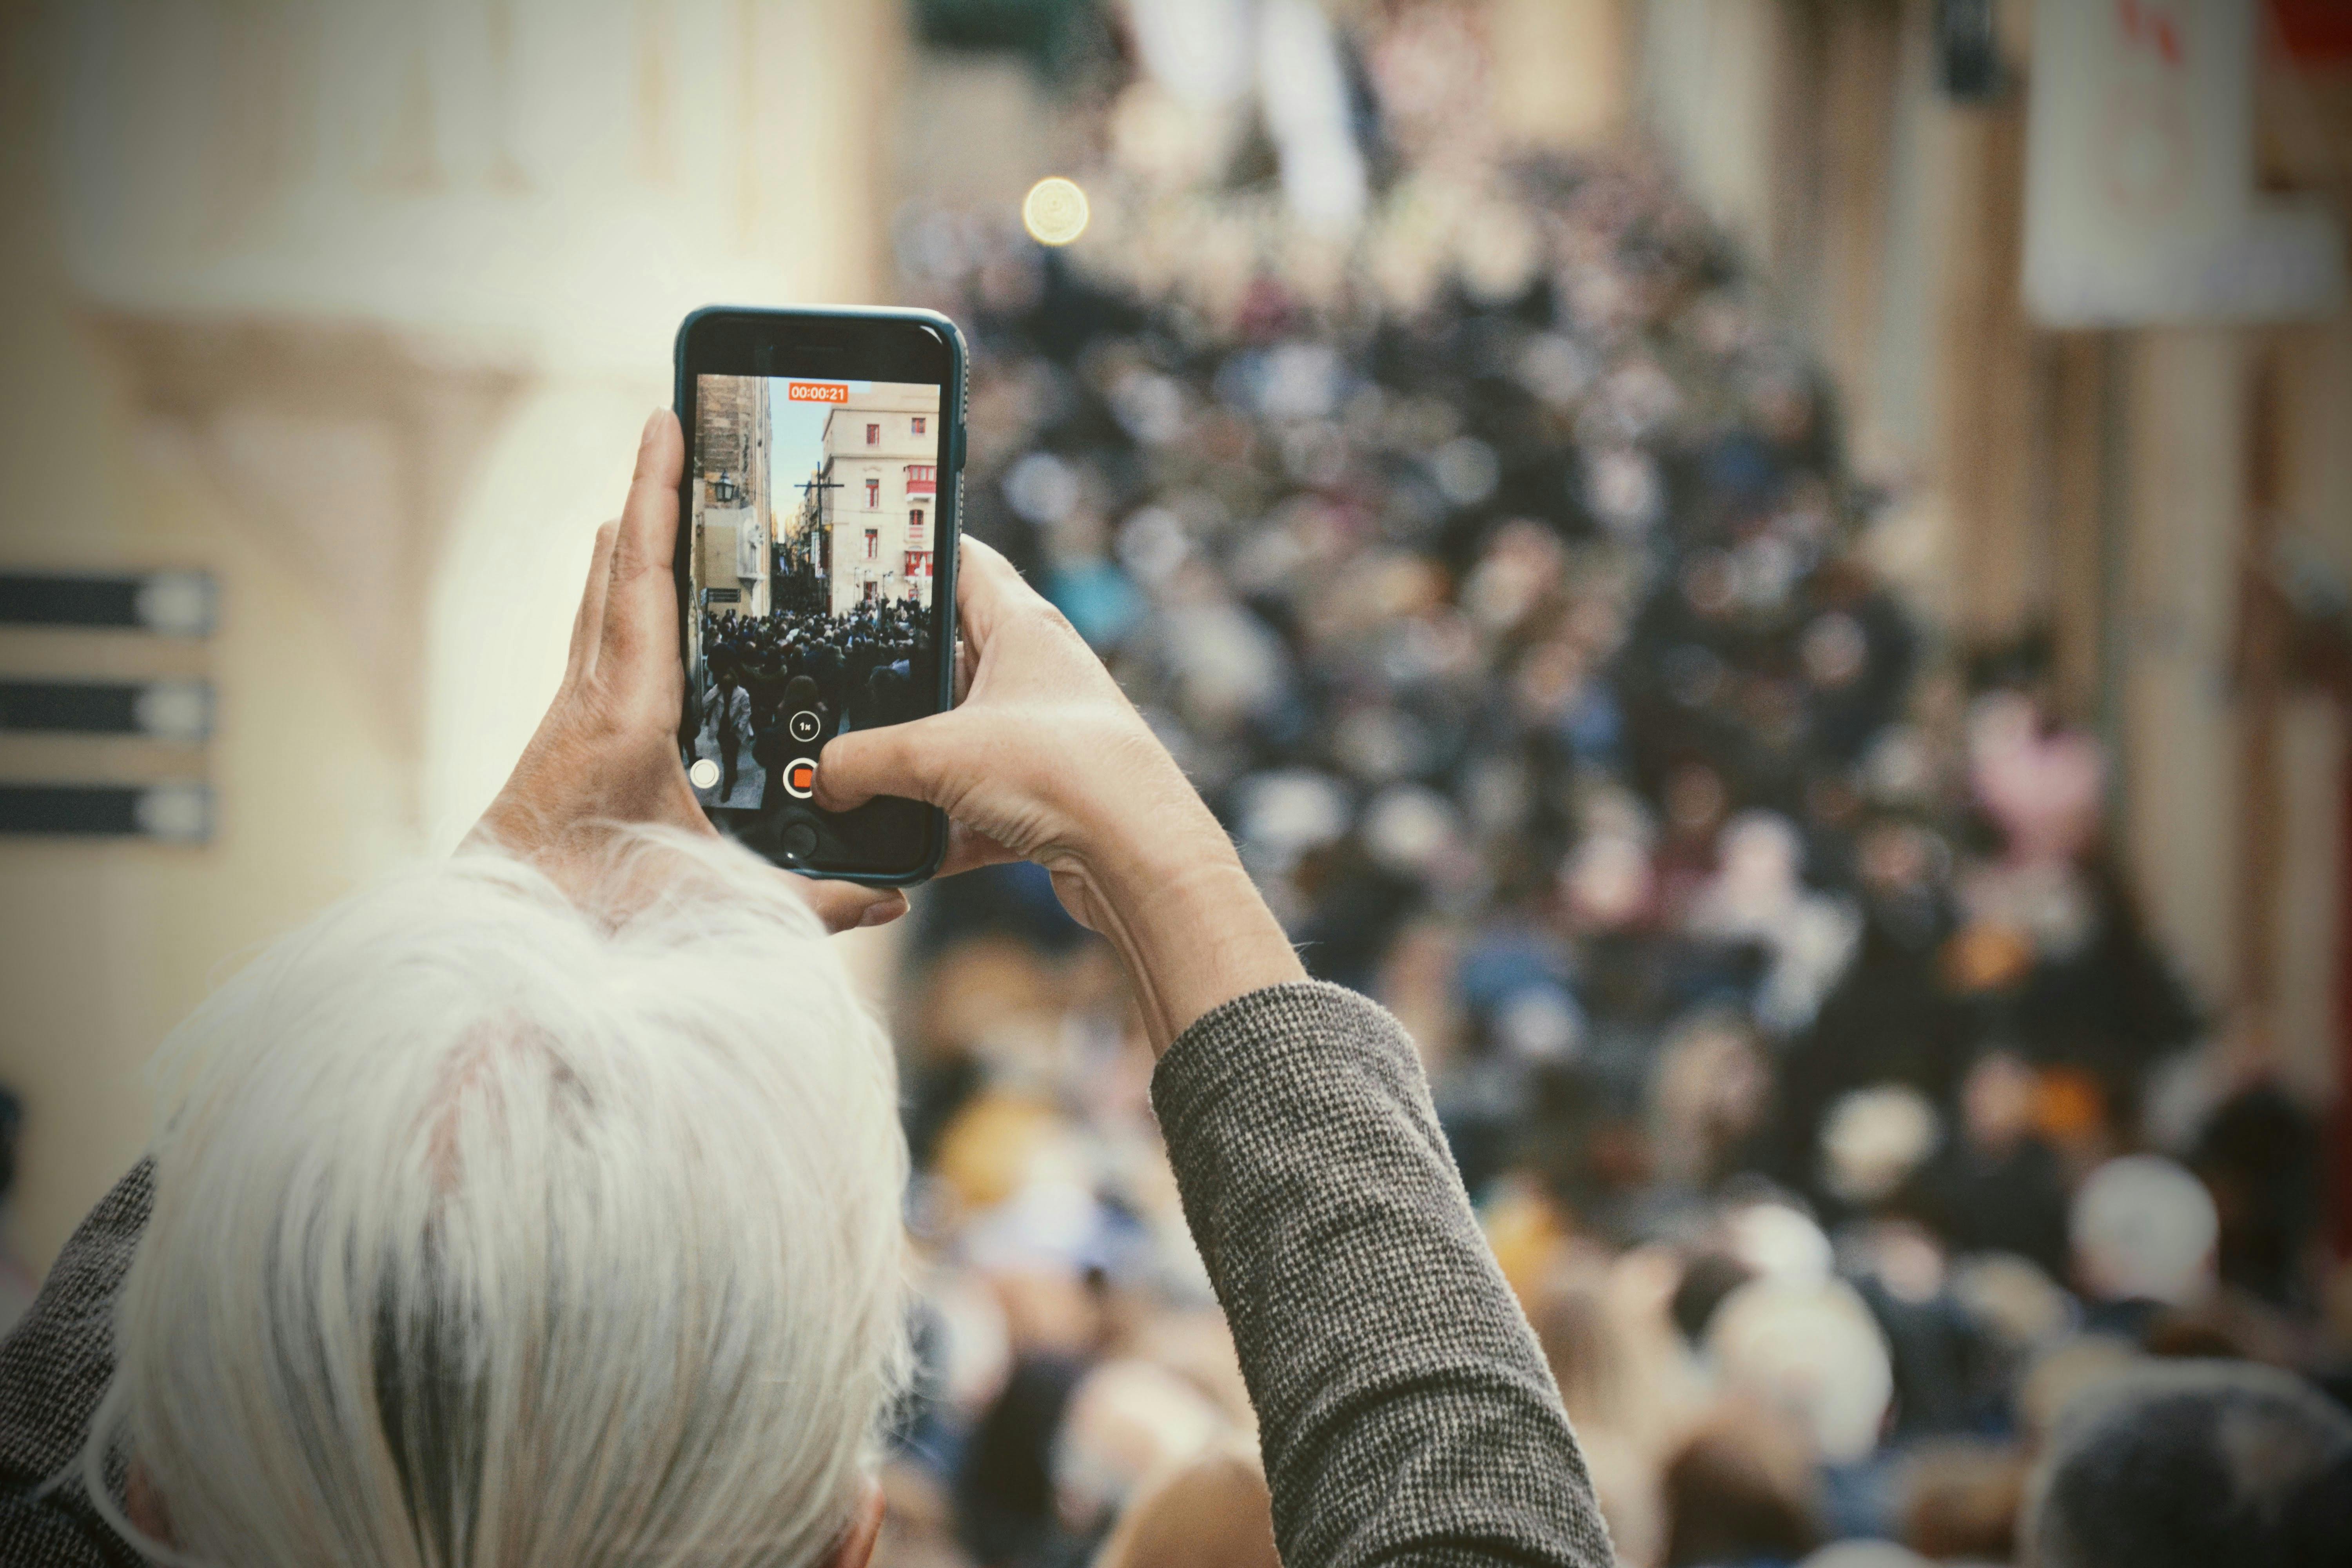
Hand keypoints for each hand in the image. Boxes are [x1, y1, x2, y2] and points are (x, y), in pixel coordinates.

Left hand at [471, 410, 905, 935]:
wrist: (499, 947)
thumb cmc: (593, 918)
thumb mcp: (719, 910)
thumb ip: (812, 902)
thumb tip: (889, 895)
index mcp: (628, 712)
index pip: (644, 577)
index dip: (658, 494)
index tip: (664, 423)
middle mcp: (591, 695)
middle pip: (616, 563)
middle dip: (649, 492)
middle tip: (677, 428)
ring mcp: (573, 710)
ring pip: (600, 596)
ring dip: (634, 540)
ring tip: (667, 491)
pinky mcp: (569, 734)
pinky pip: (599, 637)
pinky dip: (623, 595)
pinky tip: (646, 602)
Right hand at [816, 536, 1301, 1050]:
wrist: (1139, 860)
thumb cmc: (1067, 773)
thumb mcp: (938, 755)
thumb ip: (864, 762)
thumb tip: (825, 779)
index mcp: (1022, 628)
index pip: (961, 563)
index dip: (915, 553)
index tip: (866, 559)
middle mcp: (1036, 676)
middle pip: (948, 661)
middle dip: (894, 685)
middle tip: (837, 694)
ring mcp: (1041, 738)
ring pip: (956, 739)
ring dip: (913, 767)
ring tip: (857, 780)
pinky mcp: (1044, 799)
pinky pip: (972, 807)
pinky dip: (939, 829)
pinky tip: (902, 853)